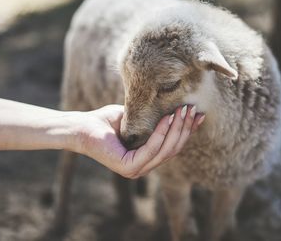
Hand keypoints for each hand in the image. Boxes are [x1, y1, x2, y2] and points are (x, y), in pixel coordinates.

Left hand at [66, 105, 204, 178]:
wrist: (82, 127)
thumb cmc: (106, 122)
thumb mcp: (137, 119)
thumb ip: (155, 119)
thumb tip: (176, 109)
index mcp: (146, 158)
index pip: (173, 146)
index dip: (187, 131)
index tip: (198, 115)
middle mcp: (143, 167)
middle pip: (172, 149)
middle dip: (185, 129)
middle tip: (192, 110)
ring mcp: (136, 170)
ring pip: (165, 150)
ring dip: (176, 129)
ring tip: (182, 111)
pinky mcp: (128, 168)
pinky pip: (151, 149)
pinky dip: (161, 133)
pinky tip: (167, 118)